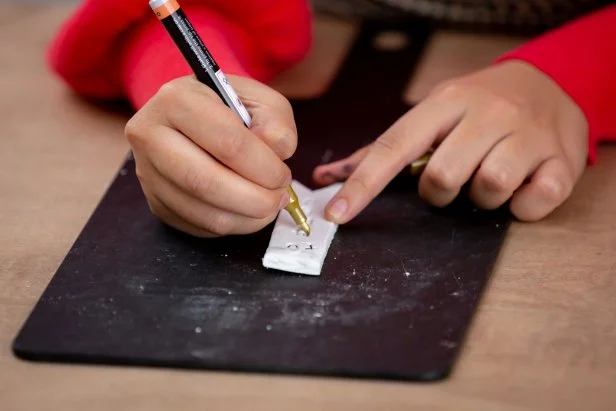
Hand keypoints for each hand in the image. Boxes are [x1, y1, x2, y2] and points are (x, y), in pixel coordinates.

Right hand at [125, 75, 296, 236]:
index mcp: (176, 99)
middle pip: (205, 182)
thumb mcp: (259, 99)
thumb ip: (276, 122)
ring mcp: (147, 173)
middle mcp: (150, 135)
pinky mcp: (156, 202)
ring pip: (202, 211)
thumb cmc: (228, 108)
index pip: (227, 142)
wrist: (193, 118)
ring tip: (269, 206)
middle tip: (279, 198)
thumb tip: (278, 153)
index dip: (264, 166)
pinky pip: (199, 226)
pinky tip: (250, 212)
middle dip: (254, 199)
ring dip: (247, 217)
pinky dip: (234, 225)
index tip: (283, 175)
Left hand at [313, 61, 587, 222]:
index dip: (362, 185)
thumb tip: (324, 177)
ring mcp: (528, 134)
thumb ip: (380, 150)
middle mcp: (488, 112)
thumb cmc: (478, 107)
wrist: (551, 85)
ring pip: (489, 189)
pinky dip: (522, 206)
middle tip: (455, 178)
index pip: (393, 147)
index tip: (336, 214)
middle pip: (442, 177)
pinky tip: (523, 185)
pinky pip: (532, 204)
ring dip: (482, 197)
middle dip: (440, 192)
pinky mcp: (562, 160)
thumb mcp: (433, 113)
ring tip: (490, 176)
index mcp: (446, 102)